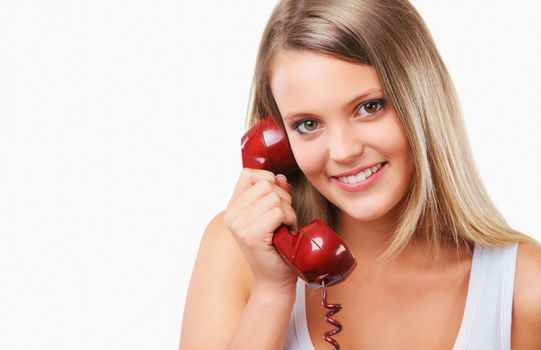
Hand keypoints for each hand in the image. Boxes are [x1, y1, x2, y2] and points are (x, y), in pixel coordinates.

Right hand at [224, 168, 297, 290]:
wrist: (274, 280)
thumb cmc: (277, 248)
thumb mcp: (272, 215)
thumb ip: (274, 194)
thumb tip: (281, 178)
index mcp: (233, 207)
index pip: (249, 174)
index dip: (269, 181)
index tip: (276, 200)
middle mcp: (231, 215)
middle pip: (266, 184)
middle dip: (283, 198)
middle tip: (283, 220)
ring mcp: (239, 225)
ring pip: (275, 198)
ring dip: (288, 211)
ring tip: (285, 227)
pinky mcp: (251, 235)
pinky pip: (278, 212)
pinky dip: (289, 220)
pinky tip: (286, 233)